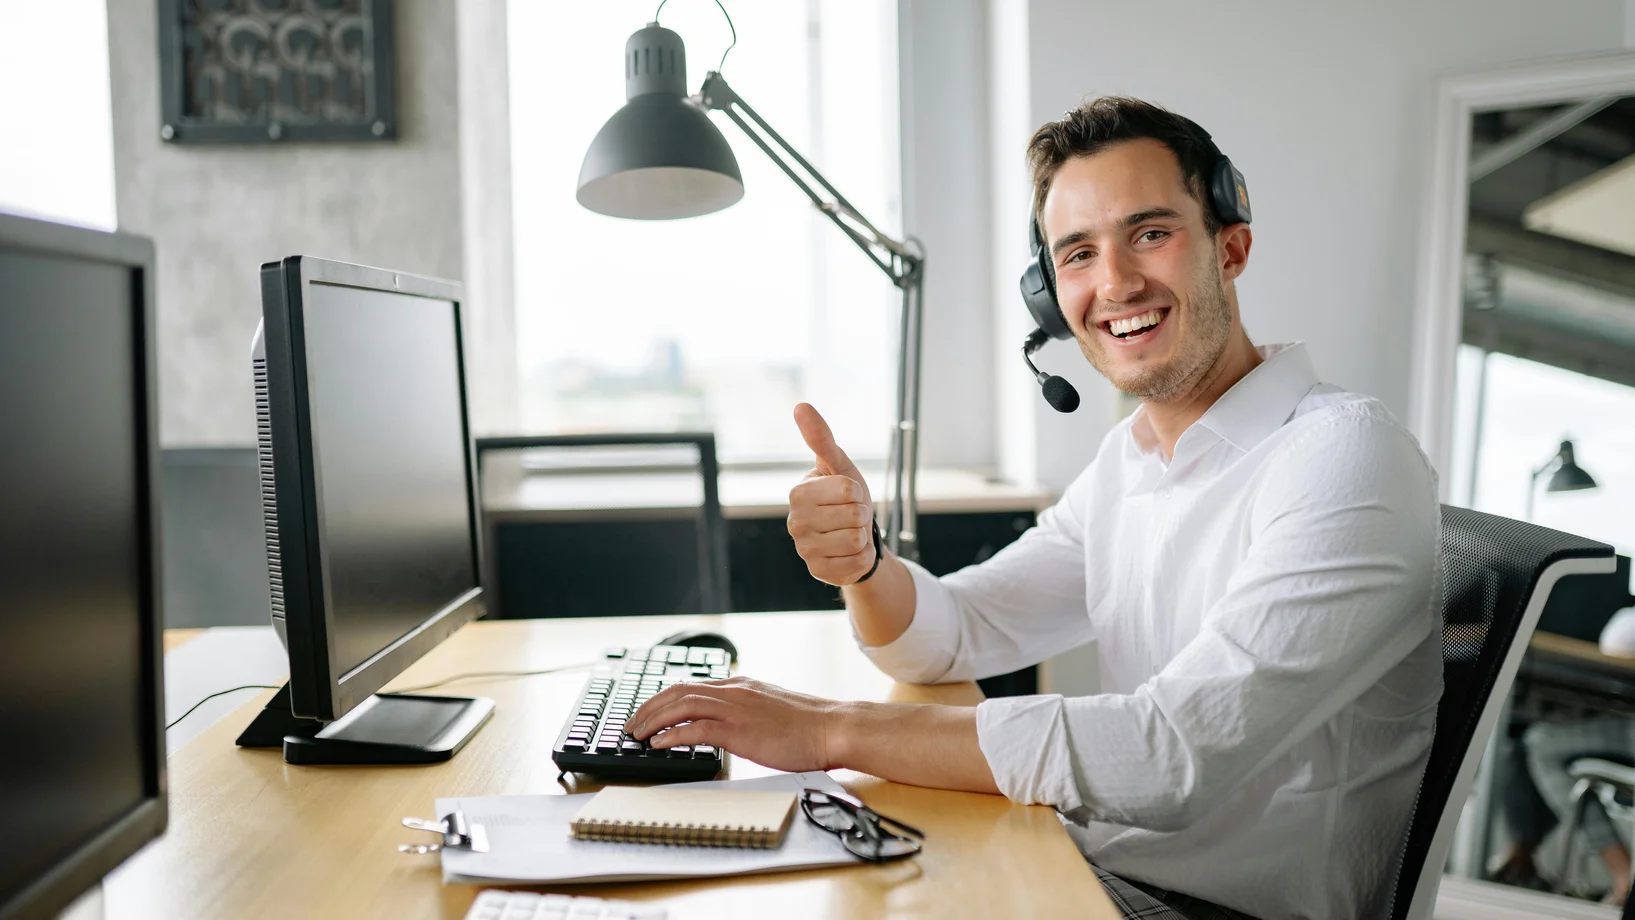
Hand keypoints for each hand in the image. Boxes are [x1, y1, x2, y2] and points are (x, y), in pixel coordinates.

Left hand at [628, 677, 843, 773]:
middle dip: (649, 707)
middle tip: (632, 724)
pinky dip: (672, 735)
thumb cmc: (807, 726)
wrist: (832, 728)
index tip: (648, 711)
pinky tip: (659, 744)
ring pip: (681, 706)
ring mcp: (736, 709)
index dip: (663, 698)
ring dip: (654, 720)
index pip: (691, 685)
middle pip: (678, 691)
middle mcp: (734, 691)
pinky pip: (696, 729)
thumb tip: (726, 723)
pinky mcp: (739, 730)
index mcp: (740, 685)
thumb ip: (746, 710)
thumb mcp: (769, 708)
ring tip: (638, 734)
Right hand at [788, 403, 876, 585]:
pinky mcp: (818, 572)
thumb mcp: (838, 465)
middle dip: (861, 515)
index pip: (848, 490)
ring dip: (862, 537)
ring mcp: (804, 550)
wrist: (853, 535)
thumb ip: (820, 437)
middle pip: (854, 516)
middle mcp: (795, 523)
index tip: (848, 495)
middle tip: (851, 516)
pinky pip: (856, 564)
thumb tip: (800, 406)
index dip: (858, 492)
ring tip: (850, 533)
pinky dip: (861, 558)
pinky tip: (849, 553)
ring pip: (855, 541)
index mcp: (798, 493)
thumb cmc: (845, 496)